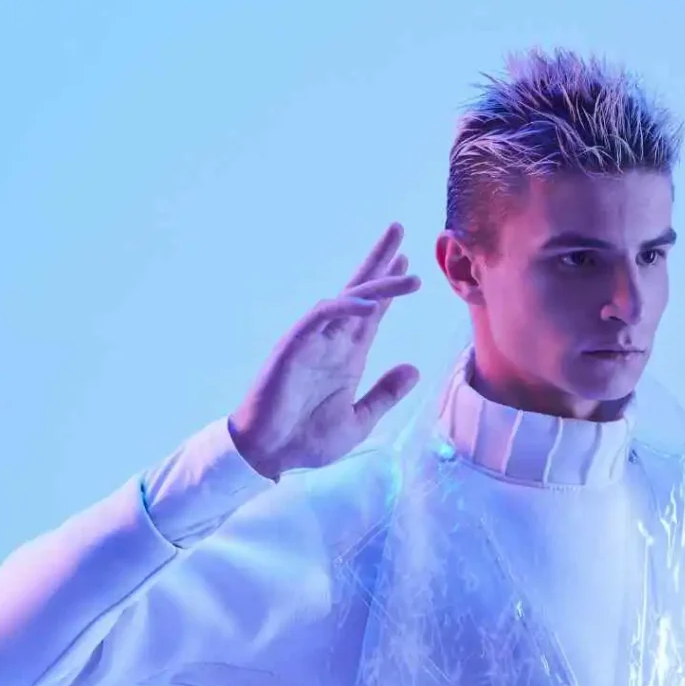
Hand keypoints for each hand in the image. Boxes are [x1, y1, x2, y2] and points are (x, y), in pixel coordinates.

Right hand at [229, 223, 420, 478]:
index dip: (390, 289)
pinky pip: (322, 316)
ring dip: (376, 282)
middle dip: (380, 261)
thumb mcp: (359, 420)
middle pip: (360, 292)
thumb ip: (385, 394)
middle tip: (399, 229)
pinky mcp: (294, 346)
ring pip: (346, 298)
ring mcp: (312, 341)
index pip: (372, 313)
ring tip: (405, 266)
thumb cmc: (306, 440)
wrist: (270, 456)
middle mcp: (331, 342)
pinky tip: (372, 304)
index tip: (409, 264)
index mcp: (347, 357)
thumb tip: (414, 369)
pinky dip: (346, 307)